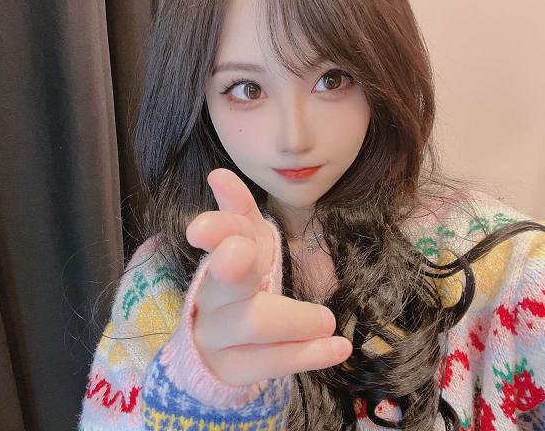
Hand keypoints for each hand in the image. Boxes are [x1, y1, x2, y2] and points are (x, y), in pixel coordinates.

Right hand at [185, 168, 352, 385]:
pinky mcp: (232, 369)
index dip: (218, 226)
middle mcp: (212, 295)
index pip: (220, 234)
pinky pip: (268, 364)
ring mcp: (217, 335)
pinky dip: (307, 355)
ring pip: (251, 324)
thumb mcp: (247, 246)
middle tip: (241, 252)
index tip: (206, 222)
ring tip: (327, 319)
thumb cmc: (242, 288)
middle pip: (222, 281)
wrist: (214, 350)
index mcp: (220, 257)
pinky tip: (338, 348)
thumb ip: (239, 212)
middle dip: (231, 266)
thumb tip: (219, 175)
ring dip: (294, 319)